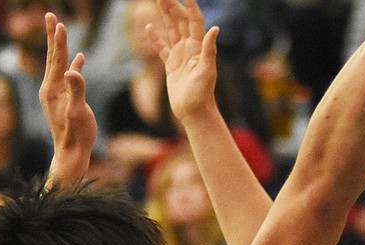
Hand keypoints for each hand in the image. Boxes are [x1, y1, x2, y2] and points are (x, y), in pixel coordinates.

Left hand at [40, 13, 96, 183]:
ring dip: (61, 47)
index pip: (56, 59)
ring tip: (61, 30)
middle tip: (50, 15)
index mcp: (52, 89)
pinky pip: (68, 76)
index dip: (58, 40)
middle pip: (52, 57)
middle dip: (52, 36)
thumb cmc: (76, 135)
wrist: (71, 153)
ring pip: (59, 64)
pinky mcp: (64, 98)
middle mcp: (50, 88)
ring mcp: (56, 93)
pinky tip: (80, 58)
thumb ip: (76, 90)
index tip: (58, 22)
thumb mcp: (78, 112)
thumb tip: (73, 70)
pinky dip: (73, 65)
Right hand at [153, 0, 218, 123]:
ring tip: (157, 0)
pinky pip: (162, 48)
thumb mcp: (207, 71)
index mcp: (198, 47)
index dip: (190, 5)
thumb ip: (210, 49)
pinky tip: (148, 27)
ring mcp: (180, 56)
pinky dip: (155, 38)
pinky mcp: (171, 66)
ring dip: (165, 15)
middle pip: (180, 20)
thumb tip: (216, 28)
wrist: (195, 113)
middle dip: (172, 5)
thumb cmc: (202, 94)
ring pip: (171, 30)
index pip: (194, 20)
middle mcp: (190, 48)